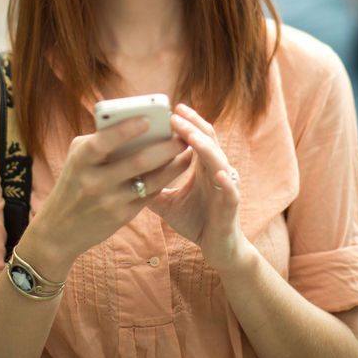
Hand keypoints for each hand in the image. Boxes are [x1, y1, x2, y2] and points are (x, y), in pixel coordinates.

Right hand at [23, 116, 190, 277]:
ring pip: (150, 180)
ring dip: (173, 165)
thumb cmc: (74, 180)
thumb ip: (101, 139)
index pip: (104, 142)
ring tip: (188, 150)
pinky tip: (177, 167)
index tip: (148, 118)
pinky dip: (166, 179)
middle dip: (165, 147)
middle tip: (183, 134)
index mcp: (81, 160)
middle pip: (137, 161)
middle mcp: (94, 181)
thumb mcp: (78, 157)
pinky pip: (150, 194)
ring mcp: (109, 201)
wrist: (59, 228)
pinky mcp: (122, 216)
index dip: (126, 130)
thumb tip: (138, 121)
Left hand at [148, 104, 244, 271]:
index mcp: (203, 166)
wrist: (217, 247)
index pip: (197, 137)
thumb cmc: (195, 220)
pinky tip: (219, 173)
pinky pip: (231, 190)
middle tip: (175, 113)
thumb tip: (125, 175)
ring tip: (190, 135)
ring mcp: (227, 186)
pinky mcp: (232, 205)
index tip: (171, 110)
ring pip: (218, 160)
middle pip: (208, 140)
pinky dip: (226, 180)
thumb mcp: (167, 202)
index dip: (187, 122)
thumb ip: (151, 187)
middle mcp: (218, 170)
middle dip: (192, 125)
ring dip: (205, 146)